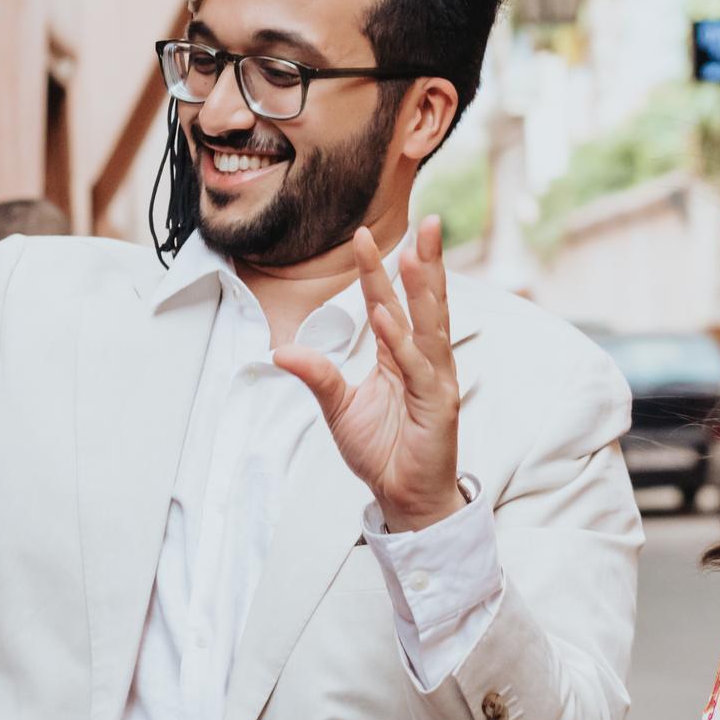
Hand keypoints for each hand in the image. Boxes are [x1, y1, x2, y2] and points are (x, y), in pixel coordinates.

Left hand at [274, 219, 465, 531]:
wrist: (404, 497)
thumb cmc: (383, 452)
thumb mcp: (339, 408)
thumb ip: (317, 376)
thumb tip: (280, 350)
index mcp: (401, 357)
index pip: (389, 303)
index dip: (378, 270)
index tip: (362, 234)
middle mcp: (424, 361)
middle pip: (424, 303)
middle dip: (425, 262)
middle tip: (426, 222)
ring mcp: (435, 380)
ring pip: (430, 326)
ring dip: (423, 290)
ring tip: (415, 254)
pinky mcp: (438, 404)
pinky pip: (418, 368)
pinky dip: (403, 342)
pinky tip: (389, 318)